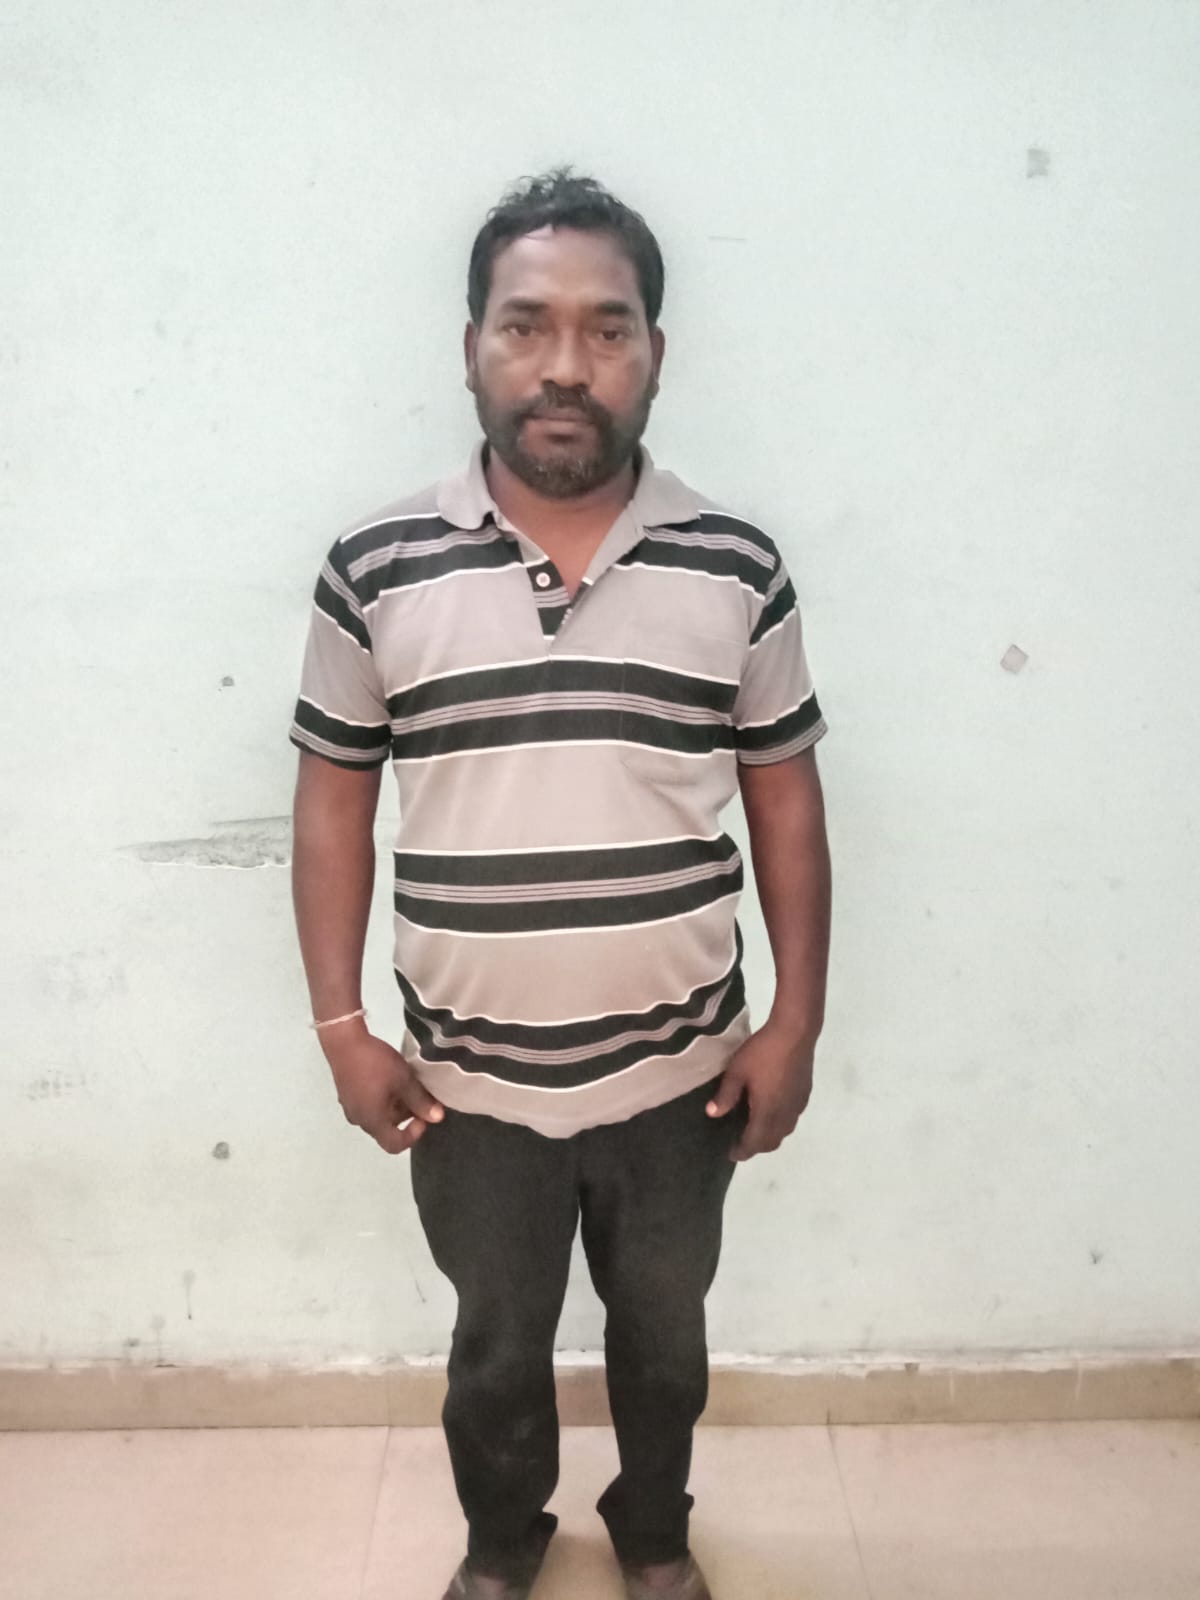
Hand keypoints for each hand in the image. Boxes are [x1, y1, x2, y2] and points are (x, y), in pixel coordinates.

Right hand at [320, 1024, 443, 1154]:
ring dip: (395, 1105)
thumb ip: (421, 1101)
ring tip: (406, 1083)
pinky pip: (369, 1104)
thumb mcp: (404, 1080)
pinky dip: (383, 1098)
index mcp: (372, 1121)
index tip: (423, 1117)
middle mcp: (359, 1119)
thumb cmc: (375, 1064)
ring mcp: (350, 1107)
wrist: (343, 1041)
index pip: (394, 1145)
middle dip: (407, 1115)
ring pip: (379, 1114)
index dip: (413, 1136)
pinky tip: (389, 1078)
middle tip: (420, 1094)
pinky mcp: (347, 1094)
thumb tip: (437, 1119)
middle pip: (387, 1128)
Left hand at [705, 1021, 814, 1161]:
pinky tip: (771, 1107)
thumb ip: (725, 1095)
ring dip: (769, 1135)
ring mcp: (797, 1105)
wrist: (796, 1032)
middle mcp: (785, 1115)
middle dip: (756, 1146)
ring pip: (784, 1131)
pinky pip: (791, 1118)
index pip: (754, 1143)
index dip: (742, 1151)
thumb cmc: (763, 1051)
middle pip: (772, 1142)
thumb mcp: (737, 1071)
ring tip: (754, 1125)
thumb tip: (713, 1114)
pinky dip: (780, 1122)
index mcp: (767, 1112)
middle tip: (739, 1140)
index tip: (730, 1153)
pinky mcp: (804, 1094)